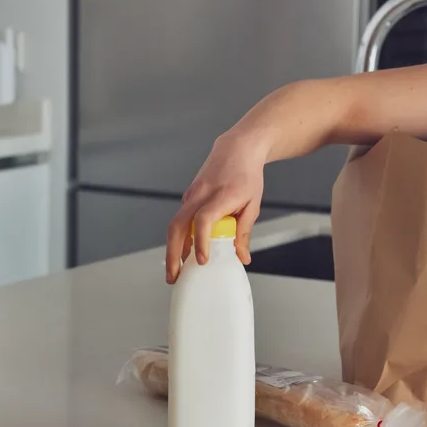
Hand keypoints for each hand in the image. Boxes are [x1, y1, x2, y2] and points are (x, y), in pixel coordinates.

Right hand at [166, 133, 266, 283]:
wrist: (237, 149)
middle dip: (173, 254)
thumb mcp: (252, 205)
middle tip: (174, 277)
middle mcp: (201, 194)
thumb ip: (244, 232)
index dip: (201, 242)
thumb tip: (241, 257)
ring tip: (175, 272)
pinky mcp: (189, 197)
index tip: (202, 260)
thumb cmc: (247, 175)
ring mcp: (192, 195)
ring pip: (176, 224)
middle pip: (178, 226)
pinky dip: (180, 238)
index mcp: (221, 195)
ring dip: (173, 249)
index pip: (204, 220)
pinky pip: (181, 220)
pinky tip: (185, 254)